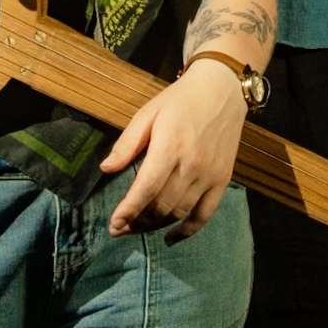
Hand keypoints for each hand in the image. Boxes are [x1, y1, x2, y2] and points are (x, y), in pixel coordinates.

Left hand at [100, 59, 245, 240]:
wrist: (221, 90)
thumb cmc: (179, 100)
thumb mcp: (147, 113)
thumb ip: (127, 143)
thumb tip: (105, 169)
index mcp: (169, 147)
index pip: (145, 189)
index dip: (127, 211)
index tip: (113, 225)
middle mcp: (191, 165)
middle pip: (161, 206)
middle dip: (137, 222)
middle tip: (121, 228)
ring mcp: (209, 175)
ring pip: (179, 213)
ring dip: (156, 226)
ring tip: (138, 228)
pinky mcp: (222, 180)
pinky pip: (205, 214)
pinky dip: (188, 230)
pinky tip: (171, 237)